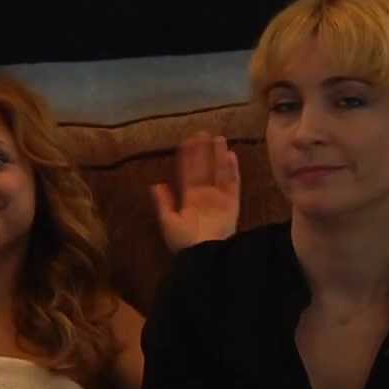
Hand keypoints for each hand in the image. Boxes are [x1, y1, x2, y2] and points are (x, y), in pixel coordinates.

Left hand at [151, 132, 239, 252]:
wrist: (205, 255)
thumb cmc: (185, 241)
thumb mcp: (168, 222)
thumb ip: (163, 203)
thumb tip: (155, 184)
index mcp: (189, 200)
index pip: (188, 174)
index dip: (187, 158)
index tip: (186, 142)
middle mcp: (205, 196)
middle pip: (204, 169)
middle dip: (203, 152)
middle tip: (203, 132)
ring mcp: (220, 199)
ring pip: (219, 172)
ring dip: (218, 156)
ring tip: (218, 138)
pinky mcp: (233, 204)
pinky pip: (233, 184)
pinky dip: (232, 170)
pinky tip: (230, 155)